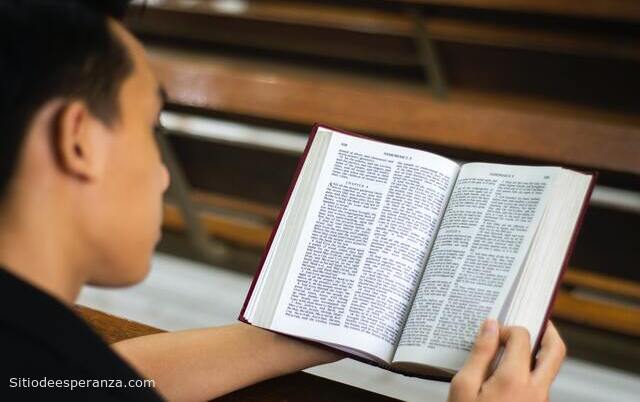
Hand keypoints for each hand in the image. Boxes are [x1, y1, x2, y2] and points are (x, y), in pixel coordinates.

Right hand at [447, 320, 565, 401]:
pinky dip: (531, 370)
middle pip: (556, 351)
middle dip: (548, 331)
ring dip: (539, 352)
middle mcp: (535, 389)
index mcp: (515, 379)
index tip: (492, 333)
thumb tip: (490, 327)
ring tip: (517, 346)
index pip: (522, 337)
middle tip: (536, 321)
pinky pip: (540, 383)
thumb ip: (480, 353)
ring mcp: (540, 401)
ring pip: (550, 369)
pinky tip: (509, 371)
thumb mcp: (464, 387)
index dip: (507, 328)